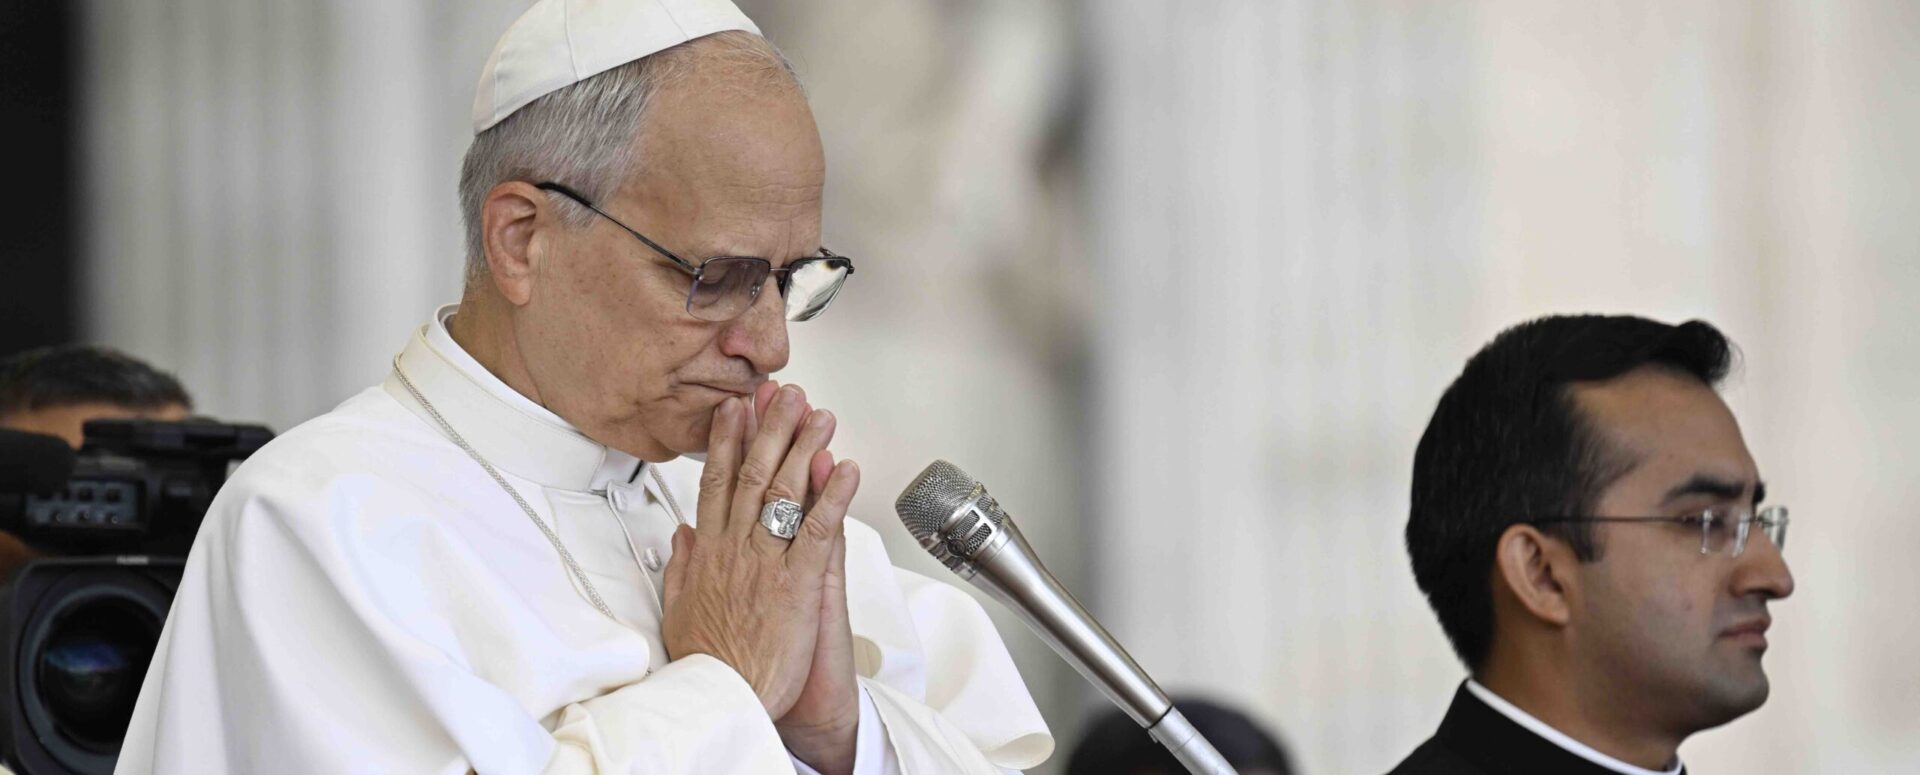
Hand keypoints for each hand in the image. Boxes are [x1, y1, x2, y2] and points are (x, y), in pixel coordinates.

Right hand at [660, 383, 859, 720]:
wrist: (723, 700)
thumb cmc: (707, 664)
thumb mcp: (679, 609)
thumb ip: (683, 566)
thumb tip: (683, 535)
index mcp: (710, 554)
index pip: (717, 484)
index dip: (727, 441)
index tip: (736, 410)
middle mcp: (737, 550)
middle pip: (753, 475)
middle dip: (771, 430)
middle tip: (786, 395)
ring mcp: (767, 563)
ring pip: (785, 493)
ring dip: (805, 449)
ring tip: (821, 416)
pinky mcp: (798, 584)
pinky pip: (817, 531)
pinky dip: (833, 497)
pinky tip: (845, 469)